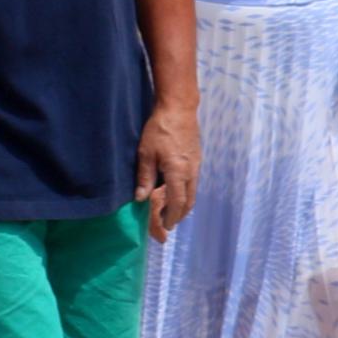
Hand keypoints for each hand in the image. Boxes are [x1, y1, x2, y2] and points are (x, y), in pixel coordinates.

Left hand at [135, 102, 198, 232]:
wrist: (179, 109)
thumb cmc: (159, 130)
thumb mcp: (145, 154)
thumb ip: (144, 178)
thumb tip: (140, 199)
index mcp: (179, 172)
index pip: (177, 202)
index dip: (171, 217)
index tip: (165, 227)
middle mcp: (192, 172)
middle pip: (189, 201)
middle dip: (179, 215)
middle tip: (169, 225)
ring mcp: (196, 166)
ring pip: (193, 192)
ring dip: (183, 205)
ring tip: (172, 212)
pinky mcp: (197, 159)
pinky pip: (193, 183)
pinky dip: (186, 194)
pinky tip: (177, 192)